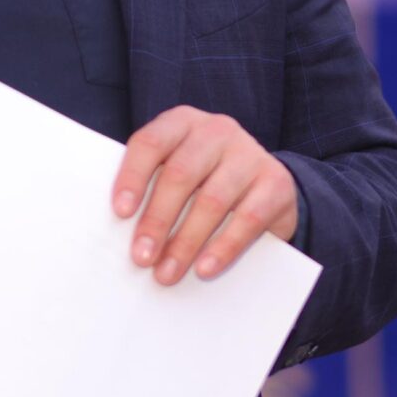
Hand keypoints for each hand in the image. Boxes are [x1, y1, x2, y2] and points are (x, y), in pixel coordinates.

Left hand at [112, 108, 299, 285]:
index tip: (121, 213)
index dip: (133, 177)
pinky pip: (248, 218)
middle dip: (157, 220)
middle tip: (141, 257)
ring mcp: (250, 154)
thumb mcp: (178, 174)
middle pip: (181, 174)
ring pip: (212, 200)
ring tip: (167, 273)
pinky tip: (205, 269)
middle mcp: (217, 130)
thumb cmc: (205, 182)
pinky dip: (223, 247)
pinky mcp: (276, 182)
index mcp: (183, 122)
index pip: (151, 143)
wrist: (266, 187)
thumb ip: (152, 188)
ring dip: (185, 242)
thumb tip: (125, 234)